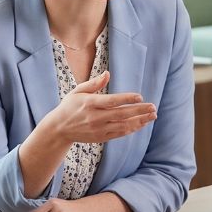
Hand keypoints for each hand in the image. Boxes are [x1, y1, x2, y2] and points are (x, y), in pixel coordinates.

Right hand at [41, 71, 155, 145]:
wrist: (59, 129)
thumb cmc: (69, 106)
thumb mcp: (77, 91)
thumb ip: (93, 83)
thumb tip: (107, 74)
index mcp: (89, 103)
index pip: (111, 101)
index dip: (126, 99)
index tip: (140, 97)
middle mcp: (95, 117)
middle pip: (121, 114)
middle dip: (139, 111)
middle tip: (153, 107)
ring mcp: (98, 129)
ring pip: (123, 126)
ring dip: (139, 121)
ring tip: (152, 116)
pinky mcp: (101, 137)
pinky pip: (119, 134)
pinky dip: (132, 129)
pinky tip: (141, 123)